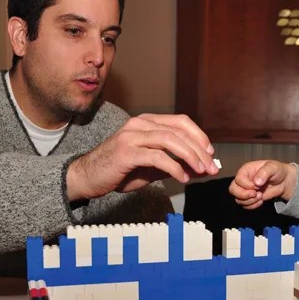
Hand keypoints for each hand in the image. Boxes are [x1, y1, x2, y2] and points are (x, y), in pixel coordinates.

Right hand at [66, 113, 217, 199]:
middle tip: (211, 166)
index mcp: (147, 122)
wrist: (87, 177)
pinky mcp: (126, 152)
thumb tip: (201, 168)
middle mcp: (140, 124)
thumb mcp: (152, 167)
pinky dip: (174, 167)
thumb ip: (175, 164)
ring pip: (170, 140)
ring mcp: (132, 136)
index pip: (180, 122)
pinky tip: (182, 178)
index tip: (210, 153)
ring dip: (190, 156)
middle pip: (179, 131)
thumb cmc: (119, 171)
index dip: (199, 136)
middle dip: (199, 150)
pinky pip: (158, 157)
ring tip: (200, 171)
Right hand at [229, 160, 295, 209]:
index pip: (238, 179)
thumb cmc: (277, 170)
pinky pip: (245, 205)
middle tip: (256, 194)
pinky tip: (261, 201)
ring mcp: (246, 190)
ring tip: (261, 196)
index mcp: (246, 170)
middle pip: (233, 190)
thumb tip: (256, 182)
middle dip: (244, 195)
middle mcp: (243, 180)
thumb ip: (264, 172)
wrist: (284, 181)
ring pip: (238, 199)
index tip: (258, 186)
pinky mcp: (250, 198)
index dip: (247, 185)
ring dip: (250, 201)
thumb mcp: (272, 167)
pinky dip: (253, 205)